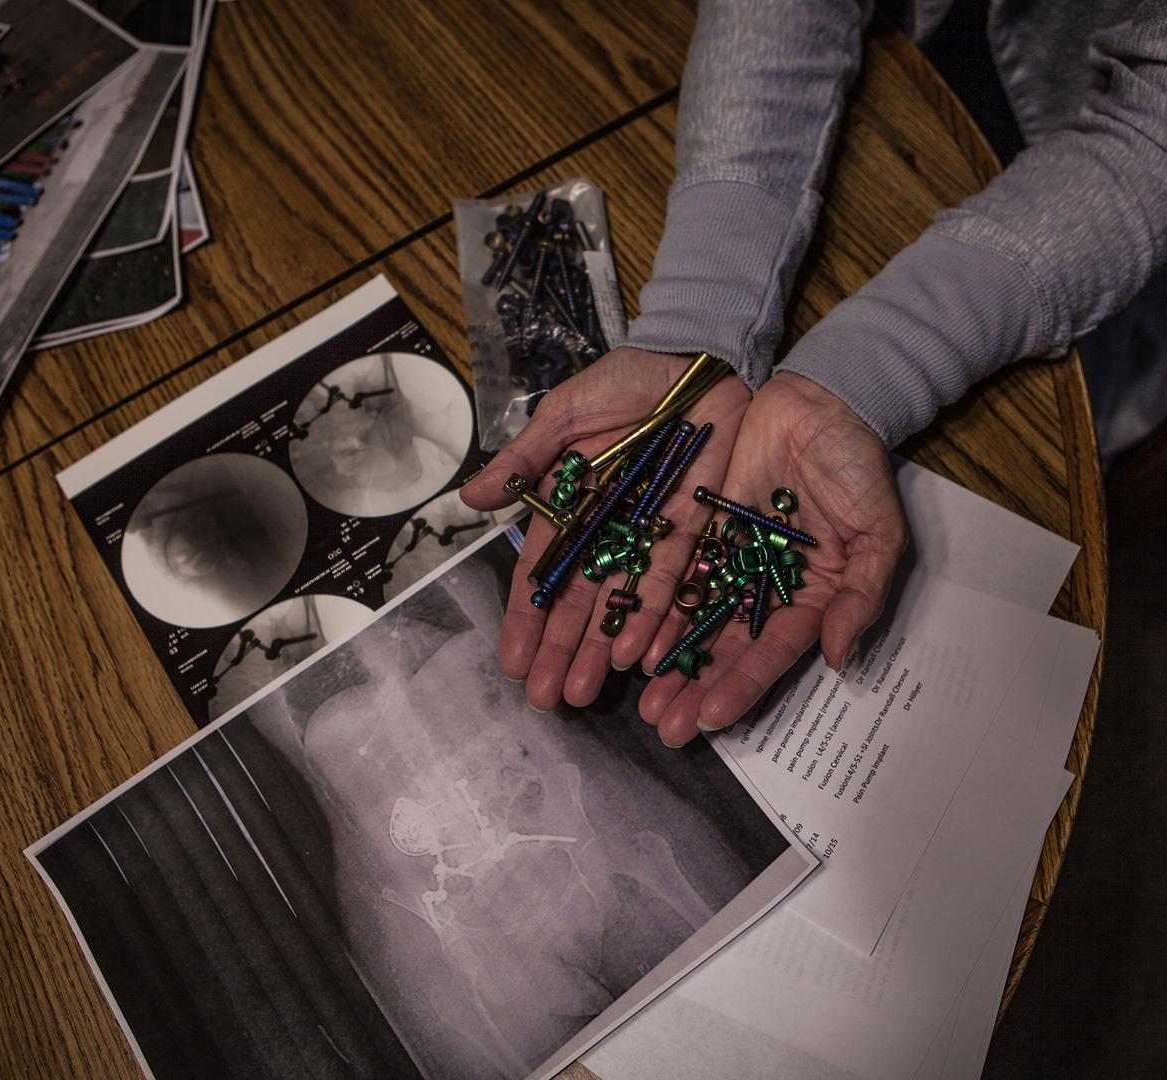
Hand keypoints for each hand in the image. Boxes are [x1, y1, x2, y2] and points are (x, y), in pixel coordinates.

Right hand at [461, 347, 751, 709]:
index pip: (541, 573)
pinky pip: (675, 581)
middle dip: (563, 650)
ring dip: (605, 649)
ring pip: (623, 604)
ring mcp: (651, 535)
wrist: (696, 357)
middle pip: (581, 601)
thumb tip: (469, 499)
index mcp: (569, 506)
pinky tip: (641, 657)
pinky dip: (659, 618)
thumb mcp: (565, 415)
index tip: (513, 661)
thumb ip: (524, 460)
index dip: (526, 618)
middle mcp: (607, 531)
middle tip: (547, 698)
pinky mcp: (696, 530)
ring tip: (587, 694)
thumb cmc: (625, 380)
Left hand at [638, 373, 907, 746]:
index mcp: (813, 597)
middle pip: (727, 648)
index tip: (712, 718)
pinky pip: (674, 572)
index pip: (774, 650)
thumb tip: (838, 656)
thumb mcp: (878, 532)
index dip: (744, 684)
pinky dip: (653, 606)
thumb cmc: (858, 466)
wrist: (821, 402)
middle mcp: (768, 588)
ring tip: (641, 699)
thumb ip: (860, 595)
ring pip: (694, 620)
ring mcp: (733, 559)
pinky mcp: (704, 527)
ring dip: (669, 660)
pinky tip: (629, 638)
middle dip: (696, 689)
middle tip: (664, 728)